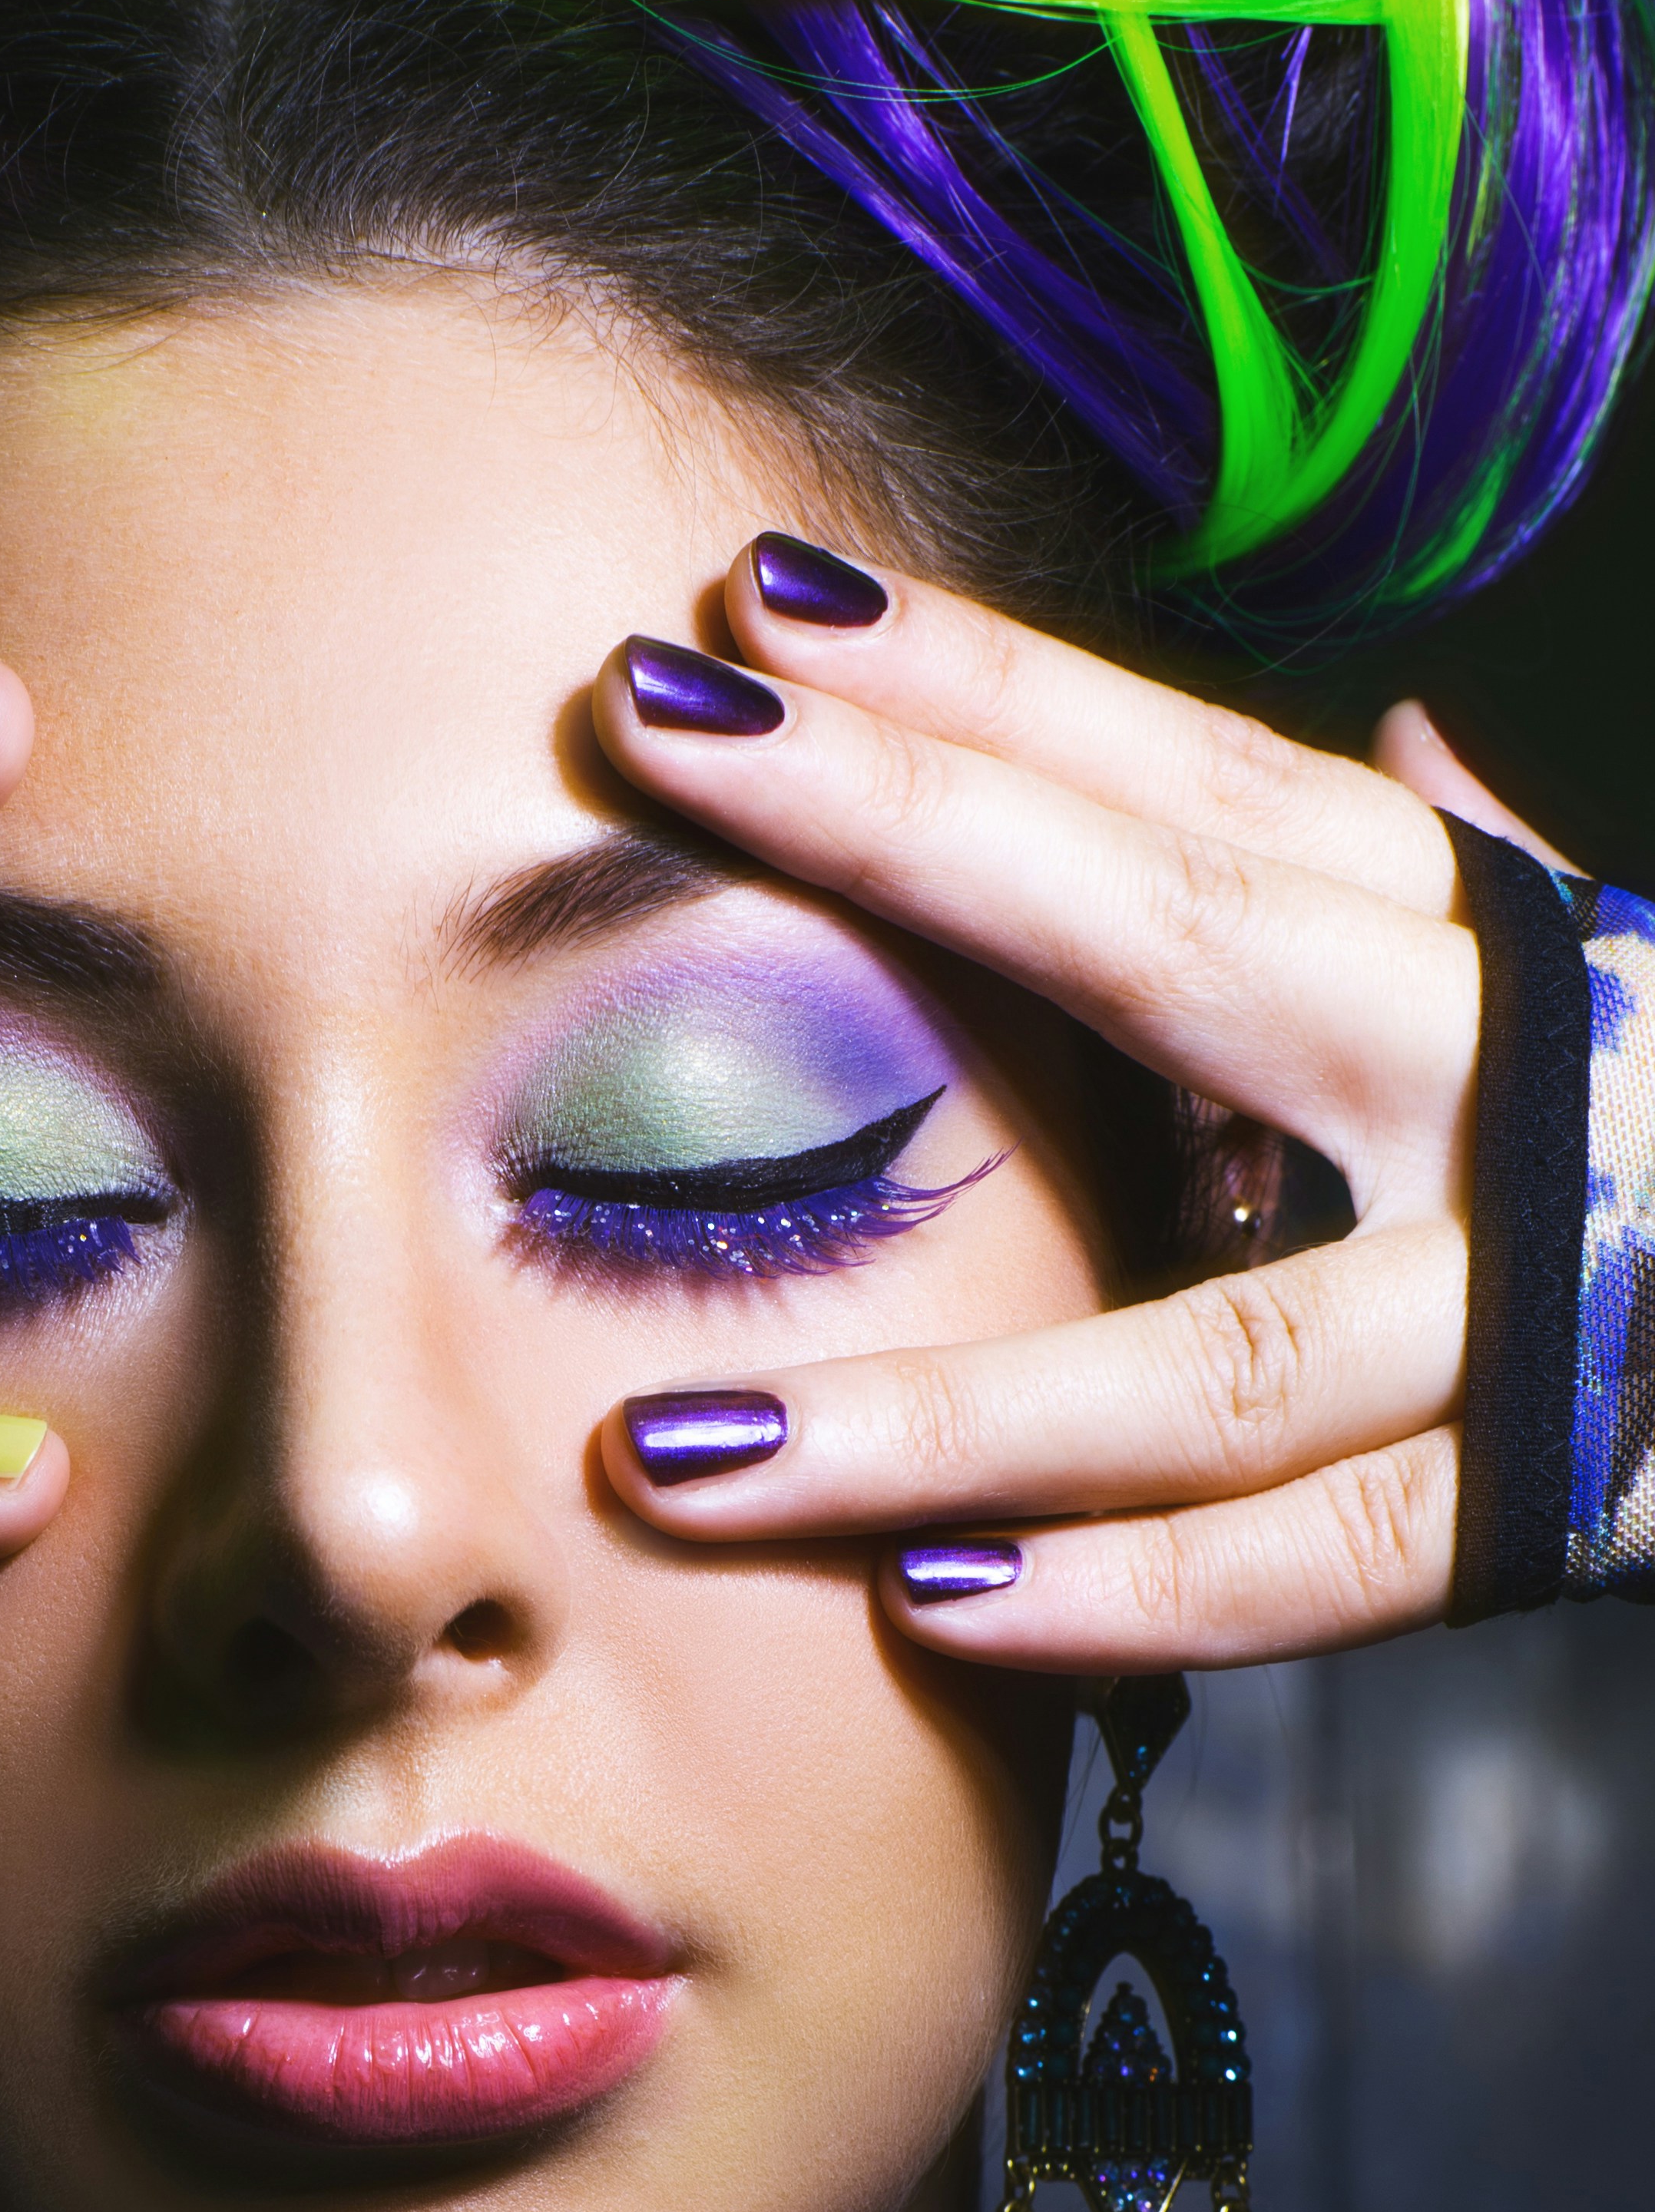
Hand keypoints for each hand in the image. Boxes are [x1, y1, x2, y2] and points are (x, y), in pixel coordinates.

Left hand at [590, 549, 1566, 1667]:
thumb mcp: (1610, 976)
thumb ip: (1474, 887)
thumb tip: (1392, 741)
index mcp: (1496, 942)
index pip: (1201, 776)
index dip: (979, 682)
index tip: (747, 606)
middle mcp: (1519, 1078)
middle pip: (1181, 938)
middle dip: (910, 832)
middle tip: (652, 742)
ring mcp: (1552, 1303)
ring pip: (1215, 1359)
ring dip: (938, 1409)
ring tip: (672, 1446)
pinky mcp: (1584, 1506)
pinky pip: (1331, 1577)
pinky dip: (1135, 1600)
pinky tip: (934, 1605)